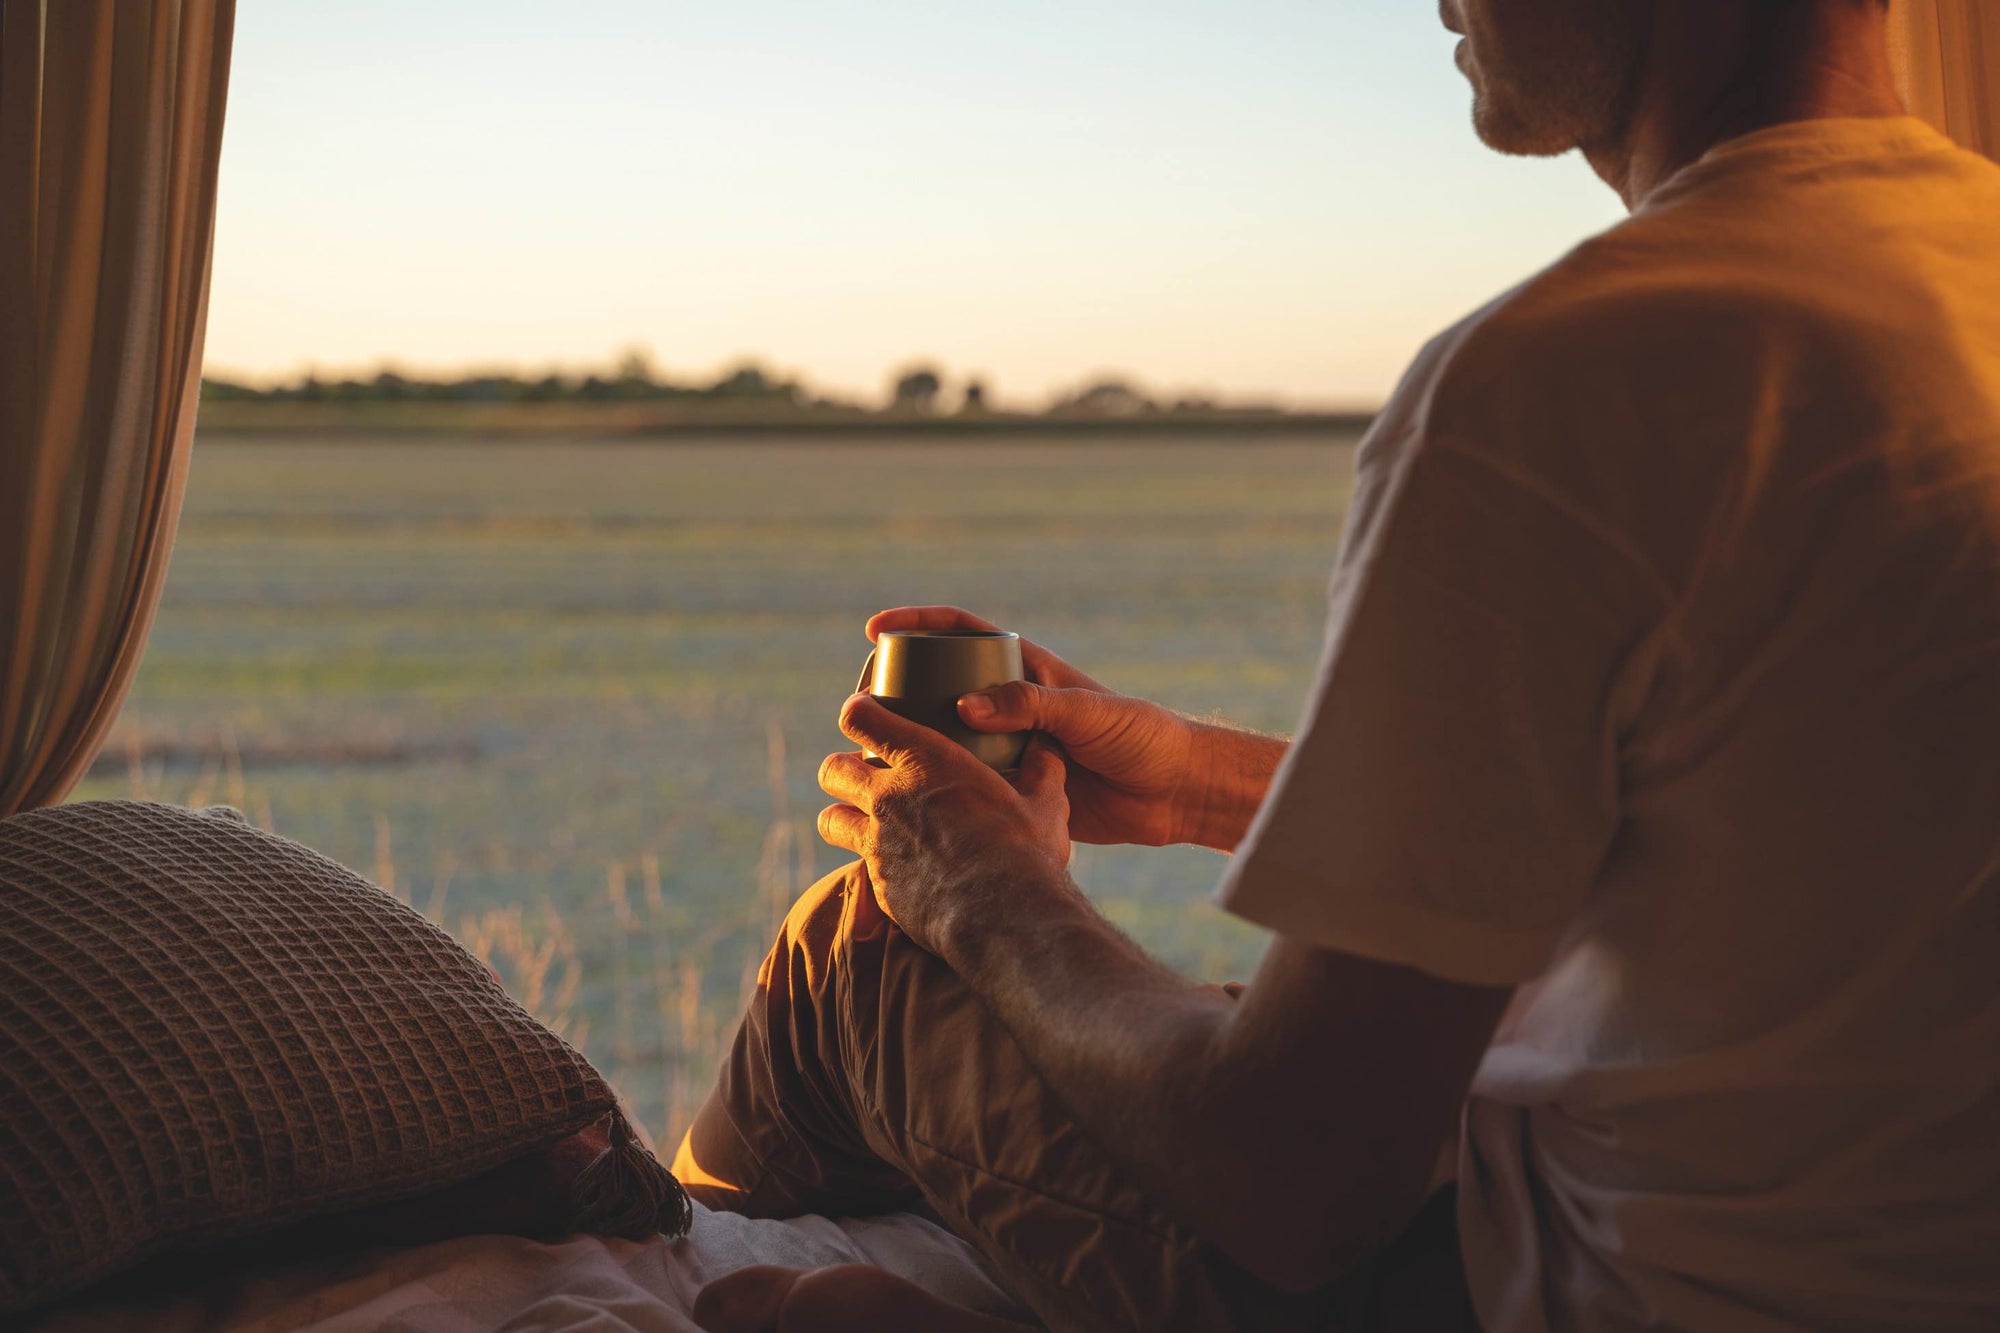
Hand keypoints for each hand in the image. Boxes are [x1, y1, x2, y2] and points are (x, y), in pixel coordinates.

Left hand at [817, 692, 1071, 956]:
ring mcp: (878, 845)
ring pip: (831, 819)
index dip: (859, 712)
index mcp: (926, 762)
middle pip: (833, 770)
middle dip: (842, 767)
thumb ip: (1041, 770)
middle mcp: (890, 798)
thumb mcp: (1045, 802)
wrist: (1004, 917)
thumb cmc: (1026, 851)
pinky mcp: (880, 886)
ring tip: (862, 820)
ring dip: (842, 815)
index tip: (863, 712)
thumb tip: (1048, 749)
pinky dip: (870, 863)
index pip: (864, 720)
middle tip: (864, 773)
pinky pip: (858, 867)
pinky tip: (896, 868)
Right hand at [867, 606, 1196, 846]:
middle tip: (860, 708)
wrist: (1173, 793)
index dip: (916, 625)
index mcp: (1026, 670)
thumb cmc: (1140, 737)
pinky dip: (936, 789)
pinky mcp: (1014, 788)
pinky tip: (904, 801)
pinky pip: (965, 784)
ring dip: (909, 745)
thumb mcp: (1086, 712)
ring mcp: (1008, 746)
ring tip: (868, 757)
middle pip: (940, 687)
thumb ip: (1029, 705)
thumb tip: (964, 706)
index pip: (960, 633)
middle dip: (897, 693)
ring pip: (945, 739)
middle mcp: (1010, 704)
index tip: (875, 632)